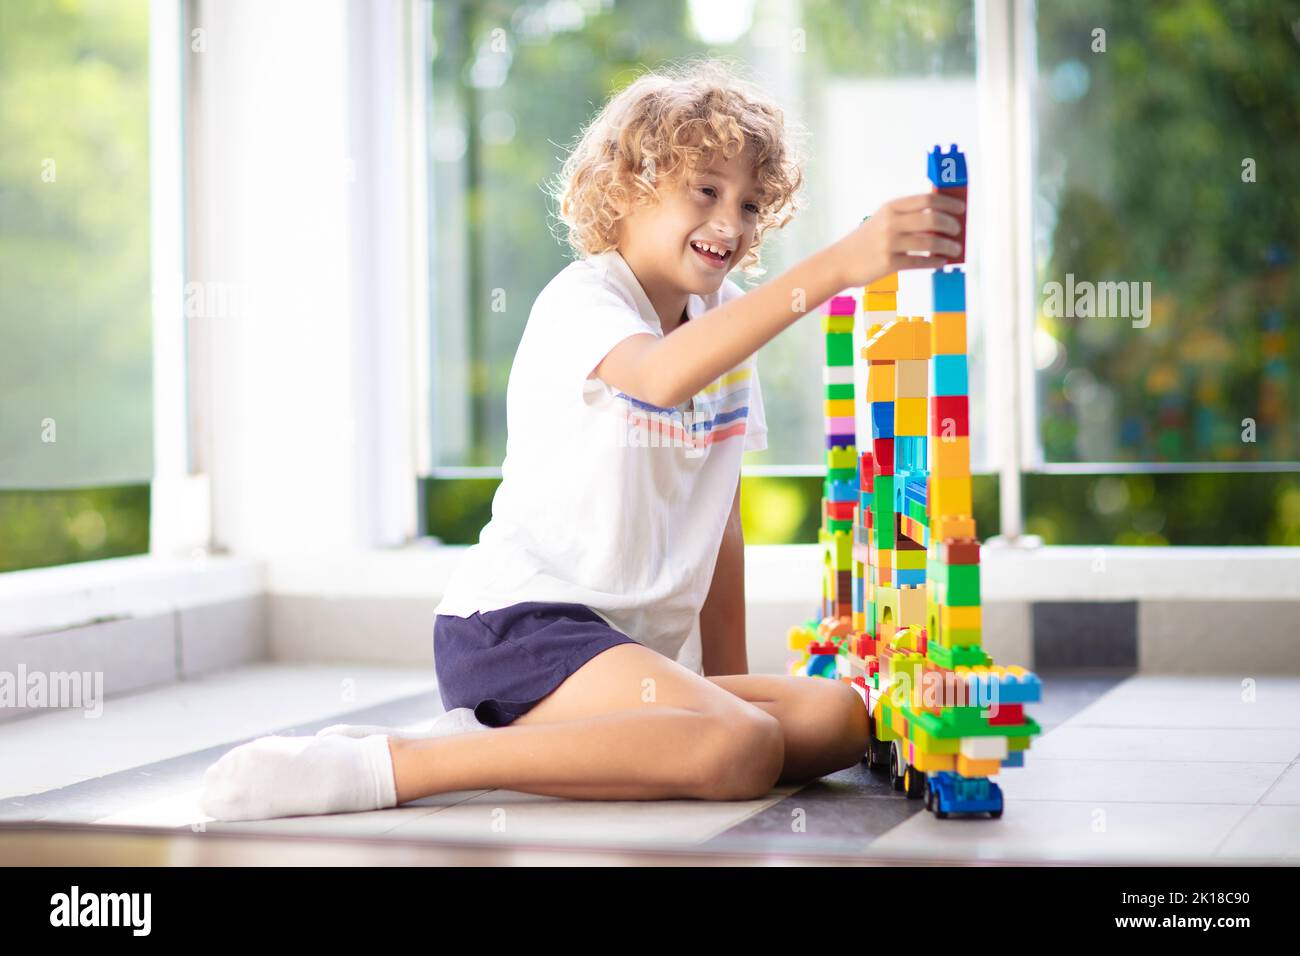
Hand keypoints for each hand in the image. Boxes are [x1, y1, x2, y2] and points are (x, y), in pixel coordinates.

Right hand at [831, 192, 965, 287]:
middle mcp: (890, 223)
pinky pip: (920, 261)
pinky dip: (935, 261)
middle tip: (958, 230)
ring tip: (955, 249)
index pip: (927, 200)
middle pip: (932, 219)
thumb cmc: (866, 241)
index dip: (948, 203)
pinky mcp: (888, 263)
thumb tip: (941, 218)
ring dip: (947, 246)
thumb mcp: (882, 220)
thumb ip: (907, 216)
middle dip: (951, 224)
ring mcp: (889, 243)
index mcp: (891, 208)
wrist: (839, 262)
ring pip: (929, 242)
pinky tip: (941, 261)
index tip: (961, 208)